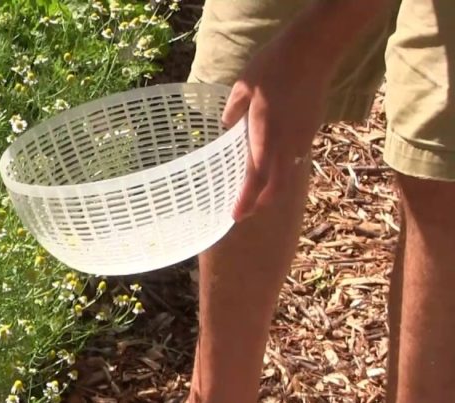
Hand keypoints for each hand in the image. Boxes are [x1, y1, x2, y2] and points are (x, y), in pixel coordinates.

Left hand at [221, 28, 333, 220]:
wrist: (313, 51)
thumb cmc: (273, 65)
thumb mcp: (242, 86)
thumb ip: (233, 110)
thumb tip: (226, 127)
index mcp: (264, 131)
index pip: (256, 175)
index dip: (247, 198)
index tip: (235, 215)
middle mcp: (285, 140)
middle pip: (276, 185)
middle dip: (260, 204)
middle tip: (243, 215)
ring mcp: (301, 137)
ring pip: (288, 175)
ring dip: (272, 191)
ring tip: (256, 199)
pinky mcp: (310, 130)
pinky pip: (296, 160)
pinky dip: (283, 172)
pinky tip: (273, 173)